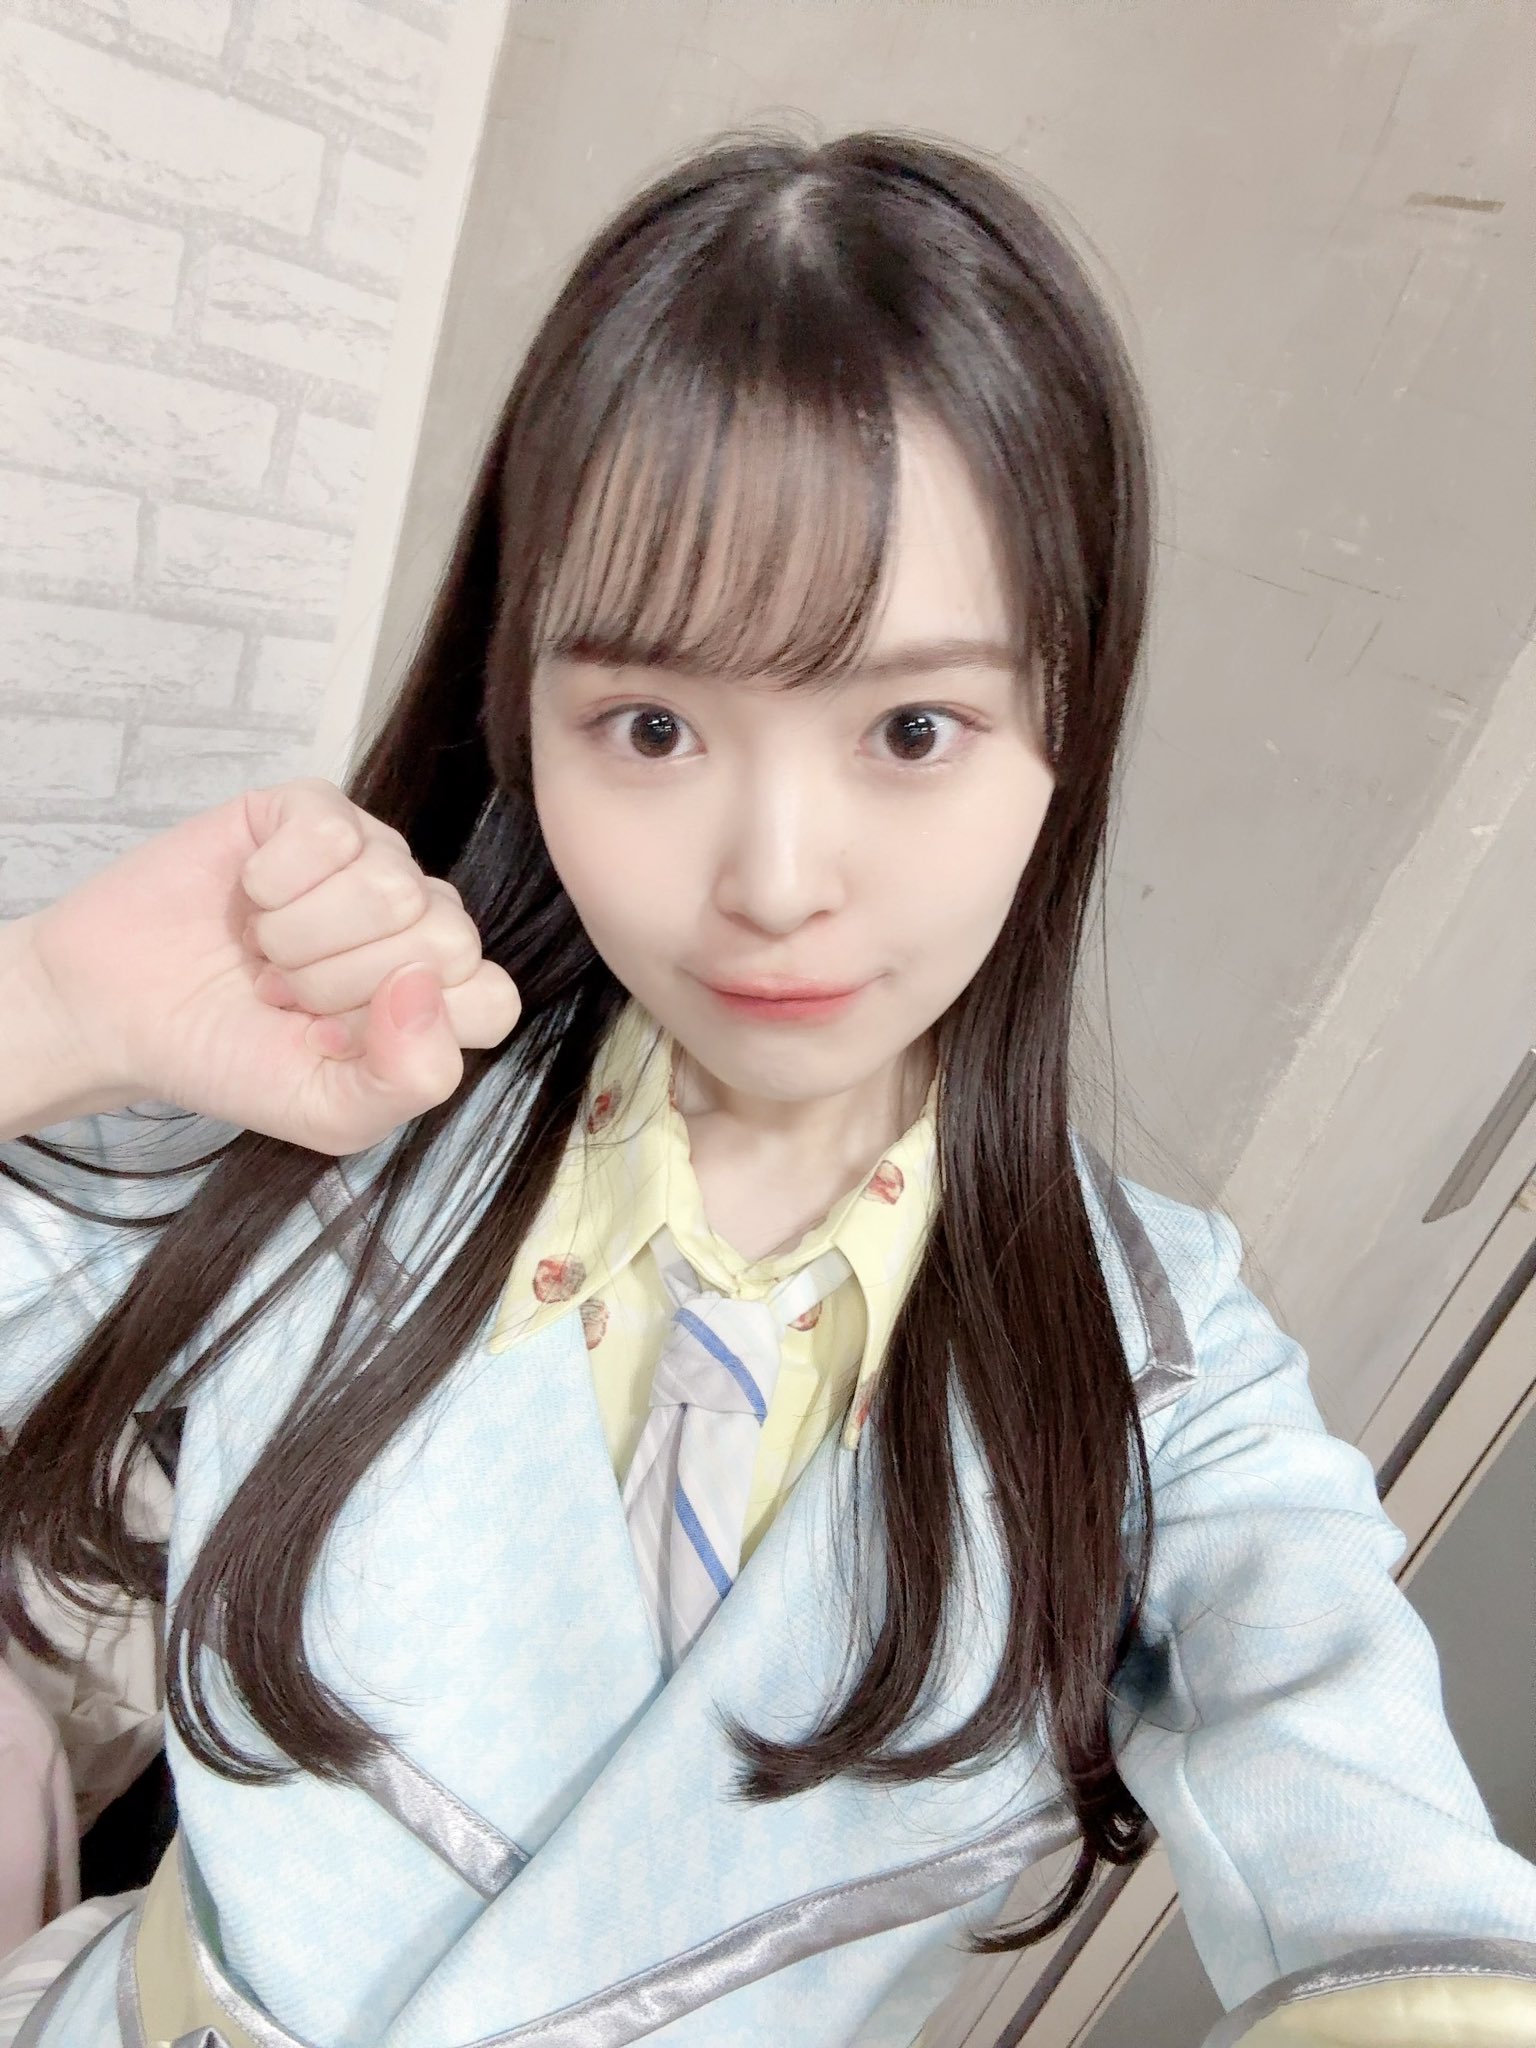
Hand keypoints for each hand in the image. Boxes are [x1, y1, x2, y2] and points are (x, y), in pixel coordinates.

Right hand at [21, 778, 521, 1154]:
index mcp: (441, 993)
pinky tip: (248, 898)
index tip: (330, 1040)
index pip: (491, 1000)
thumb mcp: (329, 1111)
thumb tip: (425, 988)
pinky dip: (273, 883)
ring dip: (301, 937)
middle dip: (343, 985)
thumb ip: (410, 1078)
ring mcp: (373, 857)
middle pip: (448, 940)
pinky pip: (331, 835)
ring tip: (265, 952)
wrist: (118, 1012)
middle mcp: (420, 919)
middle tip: (286, 994)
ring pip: (392, 886)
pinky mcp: (313, 811)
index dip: (405, 1030)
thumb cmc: (229, 1056)